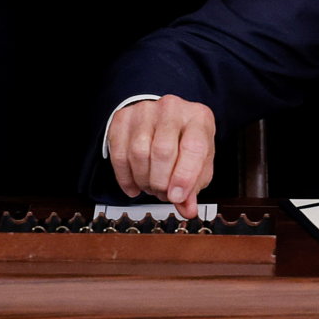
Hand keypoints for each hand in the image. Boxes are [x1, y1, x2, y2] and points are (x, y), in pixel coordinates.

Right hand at [106, 95, 215, 218]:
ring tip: (151, 187)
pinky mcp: (123, 118)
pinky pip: (119, 154)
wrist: (164, 120)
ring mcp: (145, 110)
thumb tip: (187, 210)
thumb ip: (194, 187)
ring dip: (143, 180)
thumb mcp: (199, 163)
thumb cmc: (185, 142)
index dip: (184, 177)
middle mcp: (172, 108)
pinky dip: (125, 178)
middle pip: (162, 151)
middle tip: (163, 193)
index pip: (194, 147)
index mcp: (199, 118)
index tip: (176, 197)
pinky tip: (134, 186)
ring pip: (138, 153)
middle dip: (160, 182)